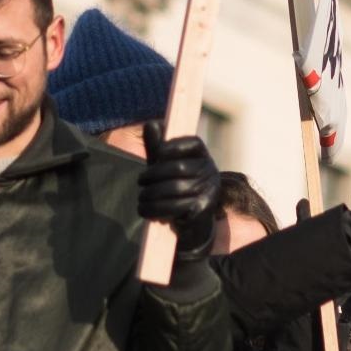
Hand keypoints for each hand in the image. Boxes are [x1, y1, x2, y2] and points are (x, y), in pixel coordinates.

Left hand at [138, 121, 219, 259]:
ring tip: (141, 200)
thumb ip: (157, 148)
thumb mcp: (165, 168)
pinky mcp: (204, 209)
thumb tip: (151, 123)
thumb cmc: (175, 190)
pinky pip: (177, 206)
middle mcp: (211, 171)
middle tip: (140, 182)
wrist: (191, 227)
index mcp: (203, 156)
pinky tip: (147, 211)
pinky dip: (157, 210)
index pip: (193, 142)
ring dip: (151, 196)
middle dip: (154, 175)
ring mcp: (210, 190)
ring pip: (175, 188)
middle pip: (178, 168)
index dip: (174, 146)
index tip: (157, 154)